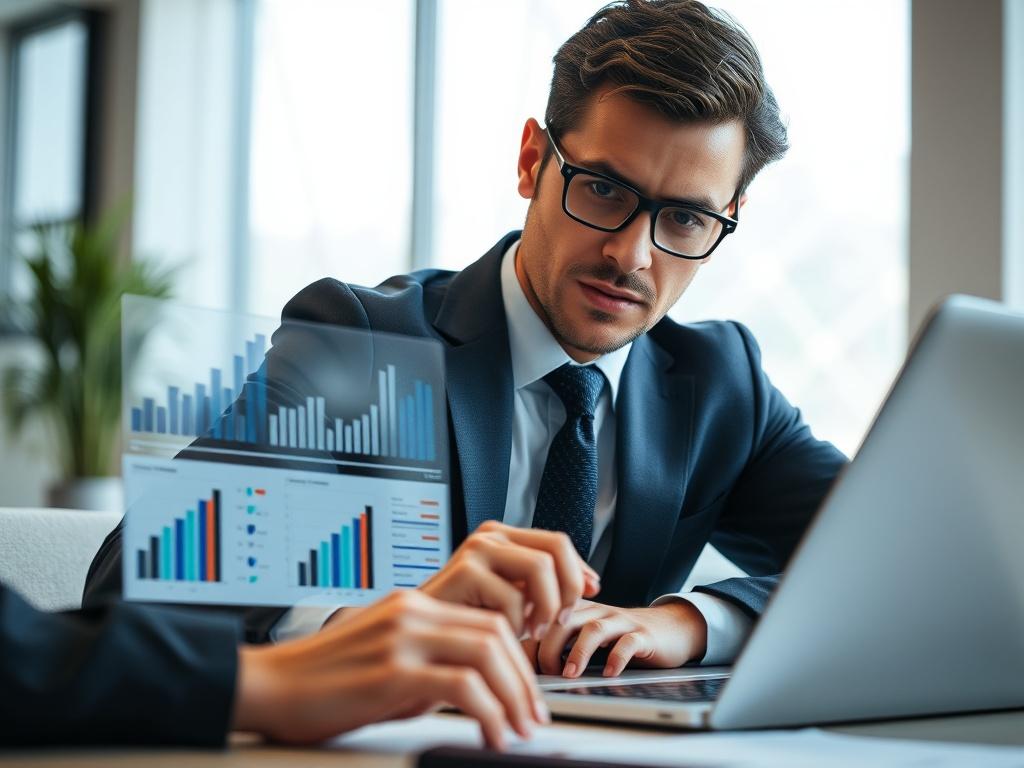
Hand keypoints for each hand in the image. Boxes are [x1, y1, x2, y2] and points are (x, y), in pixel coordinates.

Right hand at [233, 590, 546, 748]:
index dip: (518, 661)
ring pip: (487, 654)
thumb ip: (428, 662)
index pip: (488, 621)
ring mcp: (403, 639)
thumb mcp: (385, 659)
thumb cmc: (321, 681)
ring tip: (519, 731)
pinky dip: (488, 713)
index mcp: (414, 607)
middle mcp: (413, 614)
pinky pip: (462, 686)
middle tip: (533, 719)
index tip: (527, 697)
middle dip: (524, 680)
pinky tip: (489, 736)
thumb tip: (474, 691)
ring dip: (514, 697)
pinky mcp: (392, 672)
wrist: (267, 685)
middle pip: (496, 634)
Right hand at [419, 521, 600, 639]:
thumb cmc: (463, 623)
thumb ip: (541, 587)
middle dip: (569, 586)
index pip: (558, 542)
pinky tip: (504, 636)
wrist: (417, 638)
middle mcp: (490, 537)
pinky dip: (516, 624)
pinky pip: (513, 598)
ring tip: (534, 632)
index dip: (579, 570)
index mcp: (502, 539)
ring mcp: (477, 550)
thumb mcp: (511, 598)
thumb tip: (591, 582)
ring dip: (546, 607)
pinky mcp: (464, 571)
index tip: (591, 594)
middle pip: (556, 547)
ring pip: (540, 568)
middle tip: (561, 619)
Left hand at [523, 599, 707, 677]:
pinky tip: (609, 675)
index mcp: (575, 608)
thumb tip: (516, 665)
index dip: (526, 637)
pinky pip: (628, 642)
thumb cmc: (619, 637)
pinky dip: (616, 659)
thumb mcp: (584, 636)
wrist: (669, 629)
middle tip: (543, 674)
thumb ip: (555, 643)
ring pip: (593, 629)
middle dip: (548, 647)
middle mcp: (595, 610)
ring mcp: (620, 621)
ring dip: (577, 653)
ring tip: (568, 675)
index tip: (514, 662)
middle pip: (563, 619)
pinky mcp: (644, 634)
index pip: (543, 615)